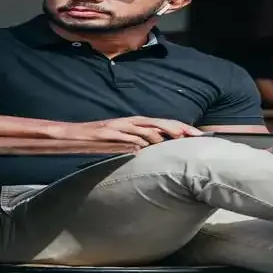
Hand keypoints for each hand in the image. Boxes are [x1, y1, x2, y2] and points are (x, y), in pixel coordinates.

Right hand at [53, 116, 202, 146]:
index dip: (180, 128)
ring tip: (177, 137)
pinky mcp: (110, 132)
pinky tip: (148, 144)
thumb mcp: (124, 143)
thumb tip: (155, 150)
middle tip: (194, 134)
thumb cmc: (101, 141)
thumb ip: (139, 144)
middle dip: (177, 127)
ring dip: (162, 132)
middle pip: (159, 122)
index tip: (197, 135)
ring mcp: (121, 126)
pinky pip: (127, 135)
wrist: (75, 135)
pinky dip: (138, 138)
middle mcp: (131, 122)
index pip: (163, 124)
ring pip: (145, 126)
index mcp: (136, 124)